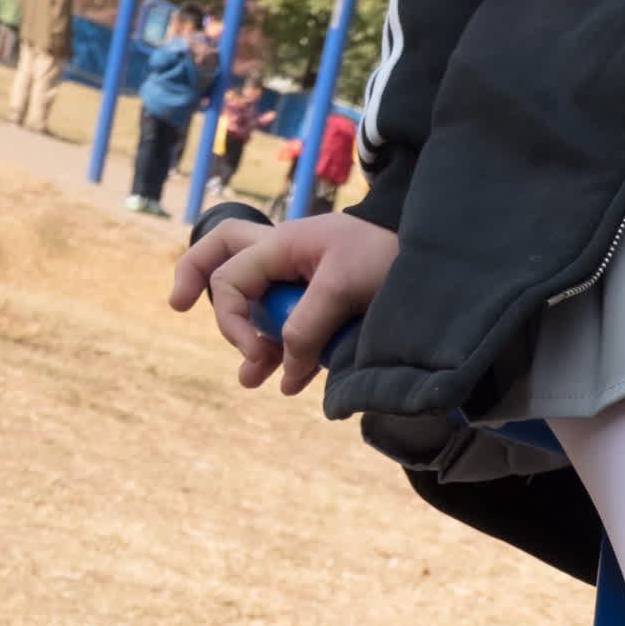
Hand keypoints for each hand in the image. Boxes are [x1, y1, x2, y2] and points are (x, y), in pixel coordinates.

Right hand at [168, 209, 400, 393]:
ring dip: (254, 343)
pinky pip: (293, 328)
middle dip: (212, 296)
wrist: (435, 264)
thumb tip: (285, 371)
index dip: (231, 318)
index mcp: (283, 244)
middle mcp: (286, 260)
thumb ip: (307, 326)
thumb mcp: (344, 287)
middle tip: (189, 313)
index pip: (231, 276)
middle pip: (226, 266)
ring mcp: (304, 283)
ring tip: (252, 379)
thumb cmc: (388, 258)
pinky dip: (287, 353)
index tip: (256, 354)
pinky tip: (289, 382)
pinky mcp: (325, 307)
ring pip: (260, 306)